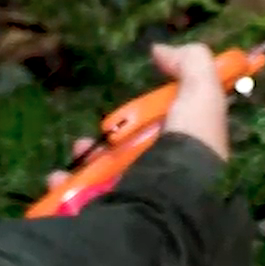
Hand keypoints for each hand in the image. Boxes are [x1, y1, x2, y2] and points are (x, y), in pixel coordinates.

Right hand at [44, 42, 230, 190]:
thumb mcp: (203, 95)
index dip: (143, 119)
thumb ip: (191, 64)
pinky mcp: (111, 216)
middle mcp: (164, 182)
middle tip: (98, 134)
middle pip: (128, 156)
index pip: (163, 135)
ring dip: (86, 161)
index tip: (127, 112)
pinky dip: (65, 187)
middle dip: (107, 142)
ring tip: (80, 153)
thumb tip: (162, 50)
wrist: (170, 200)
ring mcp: (137, 202)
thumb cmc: (188, 146)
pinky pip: (81, 200)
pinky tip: (61, 179)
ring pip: (102, 177)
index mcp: (186, 156)